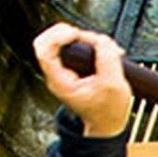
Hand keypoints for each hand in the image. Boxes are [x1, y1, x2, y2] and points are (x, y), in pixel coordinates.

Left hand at [33, 23, 132, 137]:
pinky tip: (102, 49)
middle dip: (71, 33)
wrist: (108, 123)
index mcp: (60, 82)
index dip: (59, 36)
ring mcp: (64, 70)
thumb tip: (101, 40)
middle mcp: (57, 75)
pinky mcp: (72, 67)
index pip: (44, 50)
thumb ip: (107, 58)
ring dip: (84, 38)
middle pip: (49, 40)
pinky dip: (88, 43)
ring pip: (63, 40)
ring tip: (103, 48)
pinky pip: (73, 45)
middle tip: (89, 39)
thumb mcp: (113, 85)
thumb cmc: (108, 112)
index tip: (76, 35)